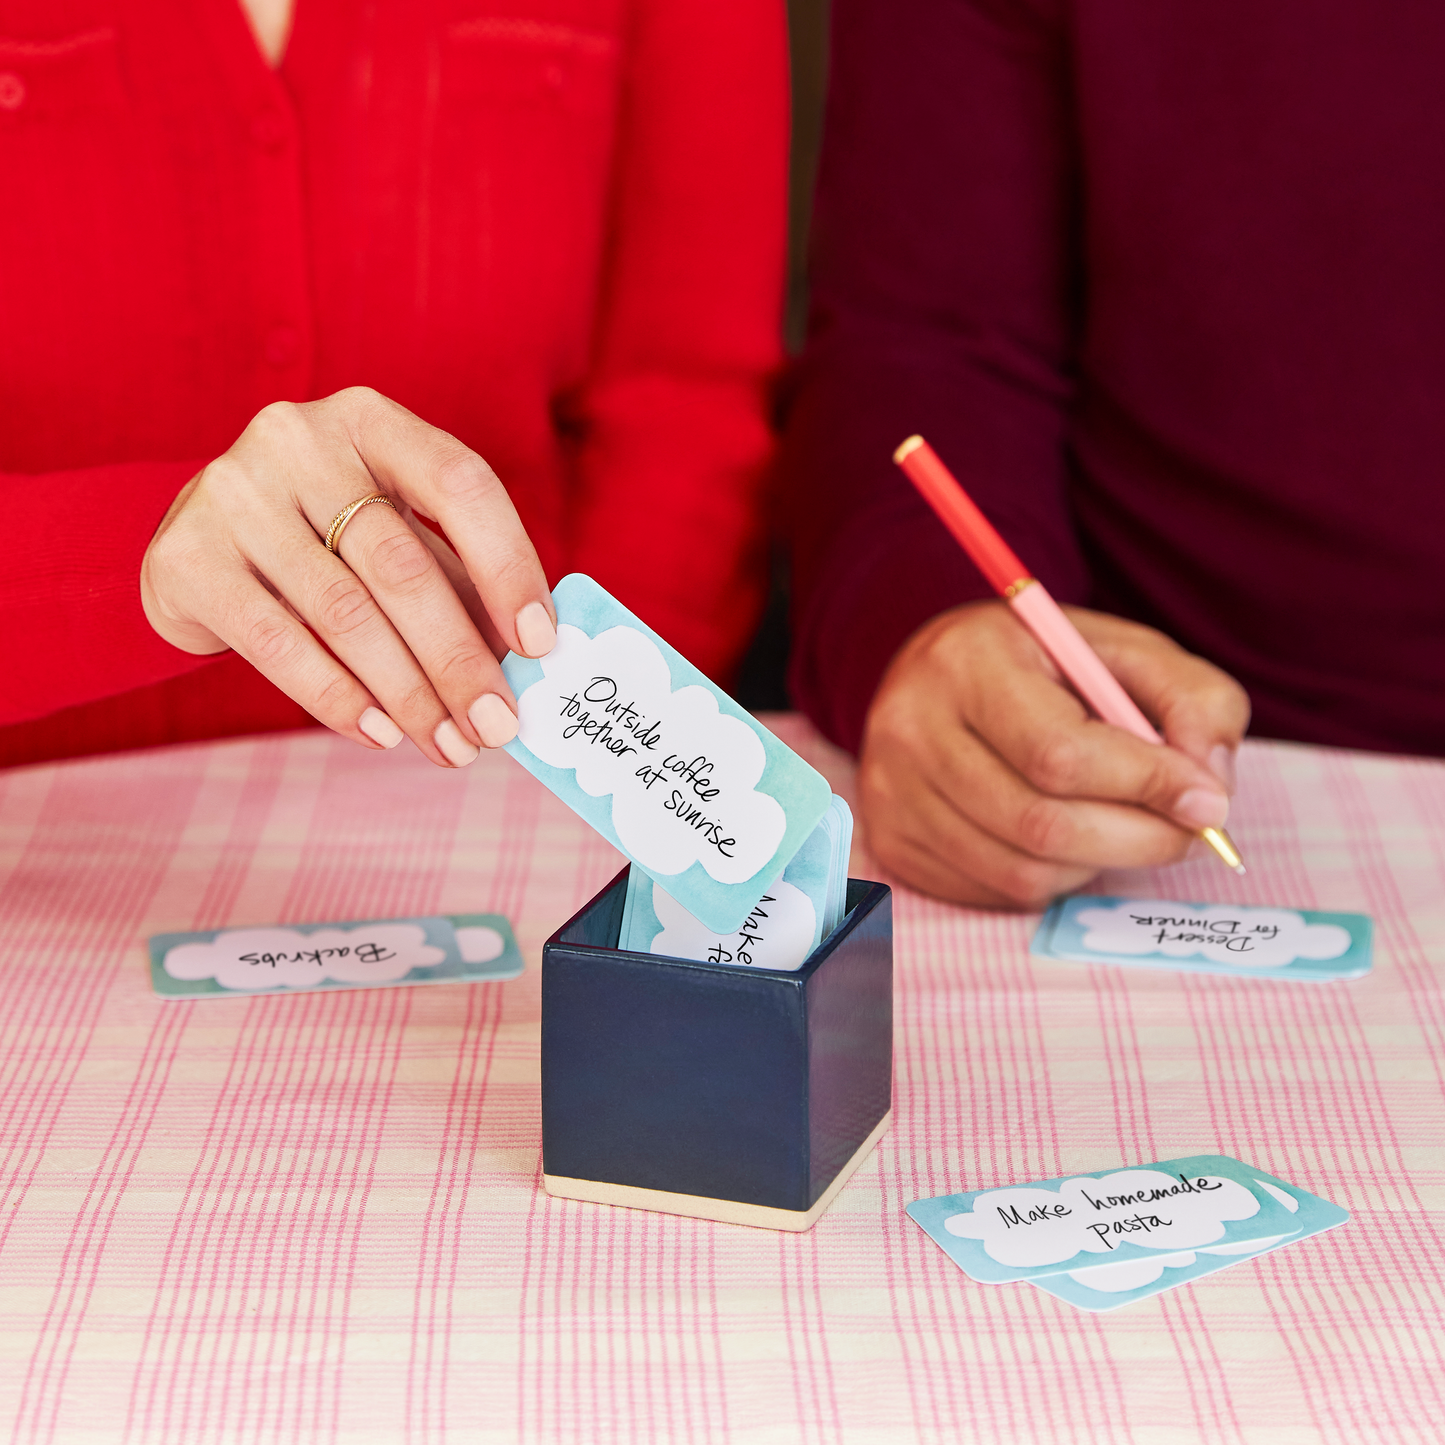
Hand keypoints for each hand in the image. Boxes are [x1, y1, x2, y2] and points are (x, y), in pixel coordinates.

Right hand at [141, 388, 556, 767]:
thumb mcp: (394, 538)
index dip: (508, 565)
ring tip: (449, 746)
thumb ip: (458, 585)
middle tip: (496, 727)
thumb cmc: (325, 542)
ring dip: (408, 694)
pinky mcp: (187, 558)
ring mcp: (233, 493)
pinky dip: (338, 698)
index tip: (540, 644)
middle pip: (401, 564)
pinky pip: (277, 643)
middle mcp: (298, 440)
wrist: (198, 547)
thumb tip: (526, 666)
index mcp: (371, 420)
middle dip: (459, 660)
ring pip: (344, 612)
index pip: (460, 483)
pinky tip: (381, 734)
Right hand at [858, 601, 1249, 907]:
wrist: (940, 674)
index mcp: (967, 661)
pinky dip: (1050, 880)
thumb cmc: (1043, 665)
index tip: (1206, 802)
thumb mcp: (1125, 653)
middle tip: (1186, 832)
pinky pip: (993, 891)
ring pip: (1020, 870)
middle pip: (1039, 824)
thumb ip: (1193, 703)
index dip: (1144, 786)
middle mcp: (911, 728)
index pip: (1059, 752)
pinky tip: (1061, 838)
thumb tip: (1207, 793)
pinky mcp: (892, 840)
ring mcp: (891, 791)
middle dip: (1136, 839)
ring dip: (1095, 863)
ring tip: (1118, 826)